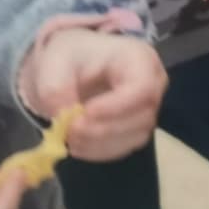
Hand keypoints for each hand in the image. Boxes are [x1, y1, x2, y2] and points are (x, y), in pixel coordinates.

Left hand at [27, 30, 166, 161]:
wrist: (75, 64)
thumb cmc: (71, 57)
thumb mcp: (54, 63)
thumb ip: (55, 89)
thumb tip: (64, 120)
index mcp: (140, 59)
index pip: (143, 88)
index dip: (116, 107)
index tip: (83, 114)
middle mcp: (154, 84)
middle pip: (143, 116)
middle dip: (103, 129)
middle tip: (69, 131)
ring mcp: (149, 108)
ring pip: (136, 136)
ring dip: (100, 144)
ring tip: (69, 138)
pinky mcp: (138, 127)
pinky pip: (127, 146)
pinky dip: (100, 151)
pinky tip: (78, 145)